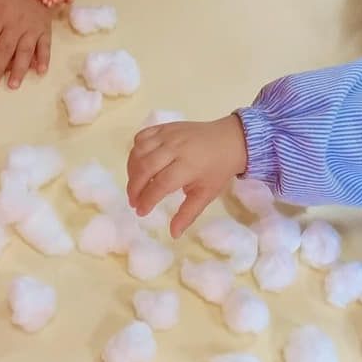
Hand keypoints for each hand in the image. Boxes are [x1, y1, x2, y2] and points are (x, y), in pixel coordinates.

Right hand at [127, 115, 247, 238]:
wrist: (230, 140)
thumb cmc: (218, 170)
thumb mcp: (205, 195)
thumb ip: (187, 214)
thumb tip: (173, 234)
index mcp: (188, 166)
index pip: (160, 184)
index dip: (147, 200)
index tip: (141, 212)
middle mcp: (175, 148)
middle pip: (145, 167)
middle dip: (134, 187)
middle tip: (133, 201)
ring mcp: (168, 135)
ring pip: (139, 151)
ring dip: (131, 170)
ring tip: (134, 185)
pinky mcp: (165, 127)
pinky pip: (142, 136)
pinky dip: (135, 150)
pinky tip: (138, 164)